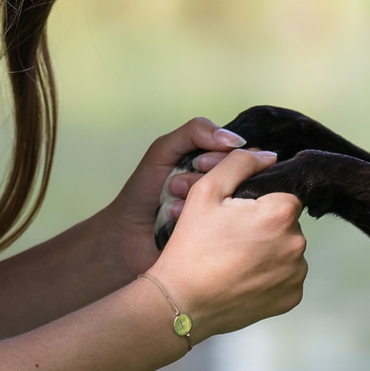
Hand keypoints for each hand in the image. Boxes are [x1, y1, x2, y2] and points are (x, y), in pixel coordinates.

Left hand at [101, 117, 246, 275]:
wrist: (126, 234)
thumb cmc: (145, 190)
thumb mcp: (164, 150)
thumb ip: (195, 132)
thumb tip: (235, 140)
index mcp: (218, 166)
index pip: (243, 154)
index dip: (222, 157)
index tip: (198, 164)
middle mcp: (227, 190)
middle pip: (238, 176)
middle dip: (202, 178)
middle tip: (175, 186)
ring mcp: (224, 215)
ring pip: (230, 200)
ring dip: (195, 198)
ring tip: (170, 206)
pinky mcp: (218, 238)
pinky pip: (221, 225)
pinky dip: (194, 218)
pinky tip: (174, 220)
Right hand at [148, 148, 307, 336]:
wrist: (182, 302)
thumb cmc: (191, 246)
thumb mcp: (206, 191)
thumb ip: (238, 163)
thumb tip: (268, 156)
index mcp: (281, 212)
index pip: (282, 194)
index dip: (257, 203)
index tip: (234, 216)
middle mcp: (297, 243)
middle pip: (286, 222)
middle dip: (263, 225)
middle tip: (230, 238)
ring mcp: (296, 274)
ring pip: (287, 249)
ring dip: (268, 249)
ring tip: (234, 259)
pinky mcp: (291, 298)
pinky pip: (286, 277)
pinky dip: (269, 275)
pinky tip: (243, 277)